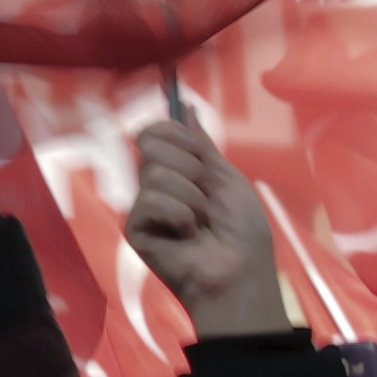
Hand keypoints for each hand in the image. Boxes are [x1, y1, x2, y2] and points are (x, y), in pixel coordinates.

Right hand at [125, 117, 294, 340]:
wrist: (239, 270)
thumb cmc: (241, 229)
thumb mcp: (226, 178)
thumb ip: (202, 144)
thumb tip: (187, 106)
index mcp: (176, 171)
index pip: (154, 132)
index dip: (175, 133)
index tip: (199, 152)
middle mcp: (154, 185)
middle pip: (151, 144)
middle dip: (190, 166)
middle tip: (206, 198)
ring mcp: (143, 207)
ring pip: (154, 174)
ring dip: (190, 197)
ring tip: (200, 223)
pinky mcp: (135, 228)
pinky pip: (150, 201)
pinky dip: (178, 216)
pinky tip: (186, 236)